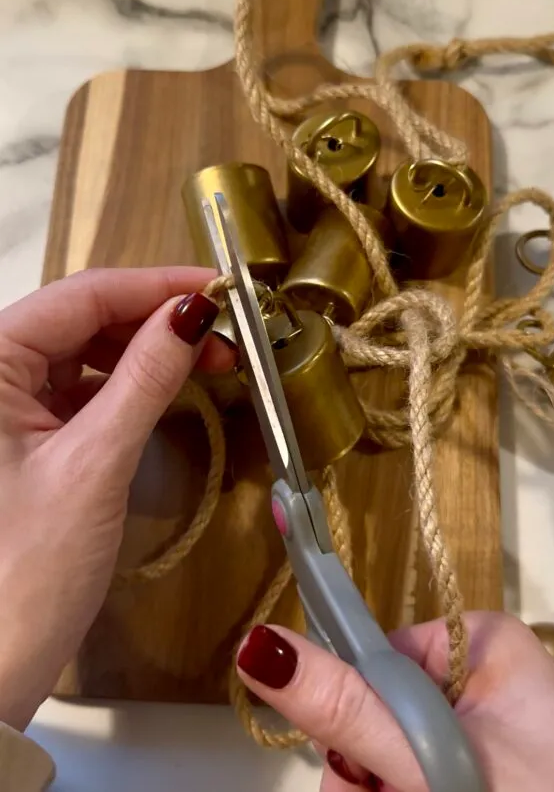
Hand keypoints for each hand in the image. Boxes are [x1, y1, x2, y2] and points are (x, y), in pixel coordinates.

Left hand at [0, 267, 231, 729]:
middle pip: (83, 318)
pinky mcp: (20, 433)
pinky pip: (79, 388)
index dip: (156, 285)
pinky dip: (126, 383)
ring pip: (84, 351)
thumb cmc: (26, 571)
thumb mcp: (96, 463)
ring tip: (209, 358)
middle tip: (226, 332)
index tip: (221, 288)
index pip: (81, 296)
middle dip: (156, 320)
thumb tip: (193, 312)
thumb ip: (146, 378)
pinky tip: (167, 385)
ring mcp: (3, 403)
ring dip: (145, 351)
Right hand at [237, 613, 553, 790]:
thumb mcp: (434, 760)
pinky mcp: (481, 767)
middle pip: (378, 713)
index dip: (352, 718)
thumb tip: (258, 643)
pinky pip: (415, 775)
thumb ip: (349, 708)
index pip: (374, 659)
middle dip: (368, 774)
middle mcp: (479, 676)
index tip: (362, 773)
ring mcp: (485, 728)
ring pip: (391, 755)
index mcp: (479, 643)